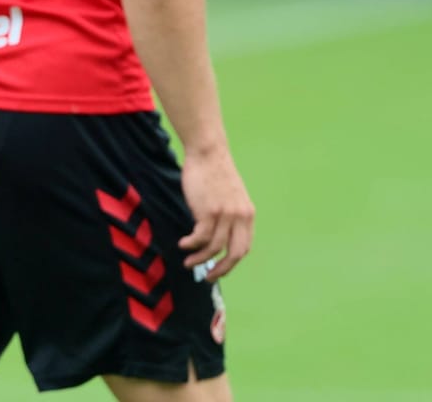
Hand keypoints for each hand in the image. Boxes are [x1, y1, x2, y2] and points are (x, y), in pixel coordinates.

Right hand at [178, 147, 254, 282]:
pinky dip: (191, 245)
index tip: (219, 269)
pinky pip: (200, 238)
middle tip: (208, 278)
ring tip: (188, 262)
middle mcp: (240, 216)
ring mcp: (226, 214)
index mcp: (247, 214)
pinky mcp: (209, 211)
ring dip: (199, 259)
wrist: (208, 153)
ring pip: (214, 249)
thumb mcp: (231, 197)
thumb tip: (218, 239)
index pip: (244, 247)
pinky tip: (183, 244)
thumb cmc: (215, 174)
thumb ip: (230, 216)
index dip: (231, 262)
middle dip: (221, 270)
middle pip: (235, 254)